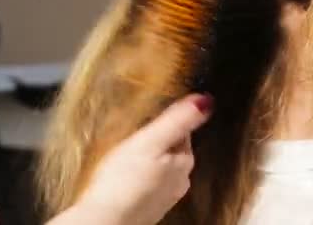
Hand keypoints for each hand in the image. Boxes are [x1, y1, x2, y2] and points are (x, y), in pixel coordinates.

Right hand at [73, 94, 212, 224]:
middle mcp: (179, 182)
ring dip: (149, 161)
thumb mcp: (151, 141)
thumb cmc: (123, 181)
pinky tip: (126, 177)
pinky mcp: (147, 209)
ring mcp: (164, 198)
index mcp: (183, 163)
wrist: (105, 221)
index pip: (184, 132)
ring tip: (129, 155)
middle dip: (159, 142)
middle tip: (137, 134)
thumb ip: (178, 120)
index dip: (167, 121)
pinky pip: (148, 186)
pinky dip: (140, 179)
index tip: (151, 116)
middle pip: (173, 151)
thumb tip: (206, 100)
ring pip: (161, 170)